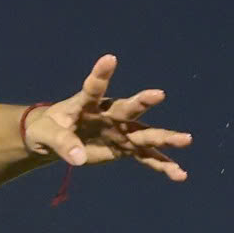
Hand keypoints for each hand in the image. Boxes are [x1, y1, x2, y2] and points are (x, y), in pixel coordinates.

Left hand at [23, 55, 191, 179]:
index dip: (101, 74)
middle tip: (158, 94)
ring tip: (187, 140)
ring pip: (145, 133)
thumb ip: (62, 143)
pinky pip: (146, 157)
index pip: (93, 87)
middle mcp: (110, 114)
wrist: (56, 138)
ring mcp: (121, 131)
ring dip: (165, 138)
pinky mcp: (125, 148)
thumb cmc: (49, 129)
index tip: (109, 58)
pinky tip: (180, 174)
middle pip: (128, 108)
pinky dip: (162, 166)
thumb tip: (78, 158)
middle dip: (142, 102)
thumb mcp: (47, 135)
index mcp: (87, 103)